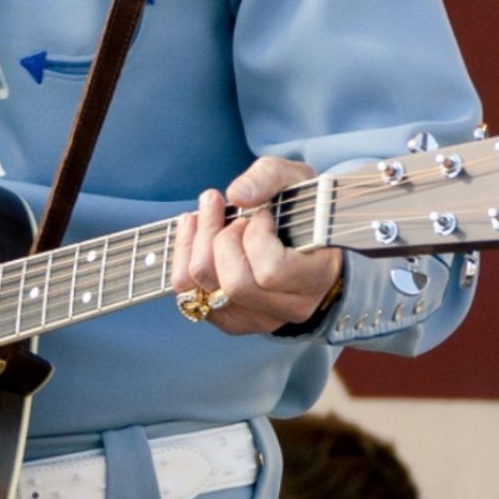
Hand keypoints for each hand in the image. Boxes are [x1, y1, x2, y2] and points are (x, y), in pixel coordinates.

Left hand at [169, 156, 341, 335]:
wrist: (310, 242)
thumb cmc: (305, 211)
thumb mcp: (297, 180)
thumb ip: (269, 178)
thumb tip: (237, 196)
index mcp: (314, 279)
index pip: (271, 271)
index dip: (257, 235)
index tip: (263, 214)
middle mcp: (289, 307)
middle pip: (234, 283)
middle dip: (221, 238)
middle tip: (233, 215)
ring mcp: (258, 319)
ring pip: (204, 289)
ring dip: (196, 243)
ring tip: (206, 212)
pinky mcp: (231, 320)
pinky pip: (188, 295)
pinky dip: (183, 258)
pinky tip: (193, 230)